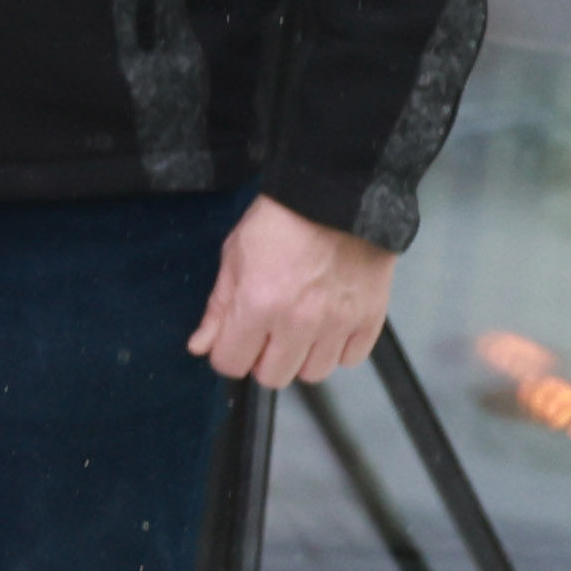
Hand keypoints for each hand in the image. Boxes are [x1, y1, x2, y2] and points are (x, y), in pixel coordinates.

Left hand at [192, 198, 392, 382]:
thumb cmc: (281, 219)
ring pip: (313, 374)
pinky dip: (339, 348)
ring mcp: (338, 323)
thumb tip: (201, 346)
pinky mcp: (370, 317)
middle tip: (269, 333)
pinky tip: (330, 325)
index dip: (228, 352)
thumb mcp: (235, 255)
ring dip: (303, 357)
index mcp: (257, 305)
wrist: (337, 194)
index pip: (231, 364)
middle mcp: (298, 322)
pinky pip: (351, 358)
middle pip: (273, 377)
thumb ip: (218, 307)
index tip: (235, 338)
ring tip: (302, 328)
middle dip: (264, 359)